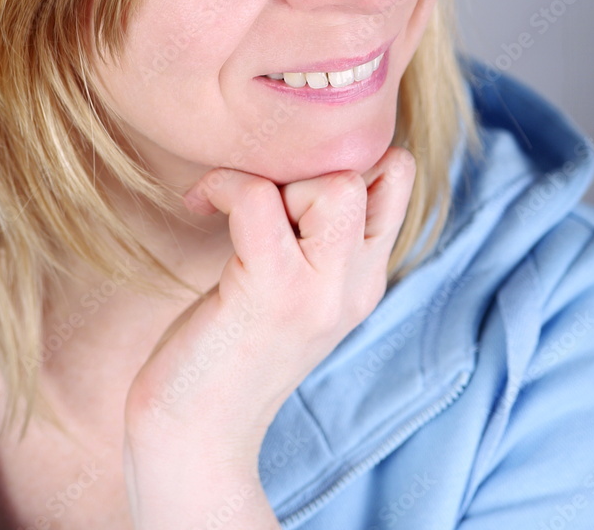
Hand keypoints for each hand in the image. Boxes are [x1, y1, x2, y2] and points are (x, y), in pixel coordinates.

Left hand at [123, 146, 415, 528]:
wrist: (195, 437)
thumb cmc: (227, 347)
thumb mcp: (291, 285)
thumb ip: (313, 234)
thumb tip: (295, 159)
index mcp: (366, 277)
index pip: (398, 177)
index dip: (346, 157)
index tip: (287, 180)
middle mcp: (358, 283)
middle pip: (382, 171)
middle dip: (314, 165)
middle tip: (262, 196)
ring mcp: (321, 290)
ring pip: (334, 184)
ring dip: (274, 177)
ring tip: (232, 205)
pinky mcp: (272, 292)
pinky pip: (258, 197)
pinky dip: (224, 185)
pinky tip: (200, 207)